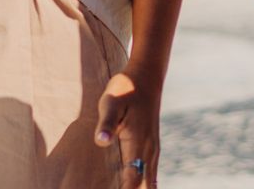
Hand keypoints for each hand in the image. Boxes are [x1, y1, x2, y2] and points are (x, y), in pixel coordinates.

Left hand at [93, 68, 159, 186]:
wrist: (147, 76)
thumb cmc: (125, 88)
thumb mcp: (111, 101)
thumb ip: (106, 122)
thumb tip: (101, 140)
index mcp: (138, 144)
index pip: (133, 181)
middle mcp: (149, 151)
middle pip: (146, 186)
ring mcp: (153, 149)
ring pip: (151, 182)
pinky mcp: (152, 146)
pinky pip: (151, 174)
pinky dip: (146, 186)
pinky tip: (139, 188)